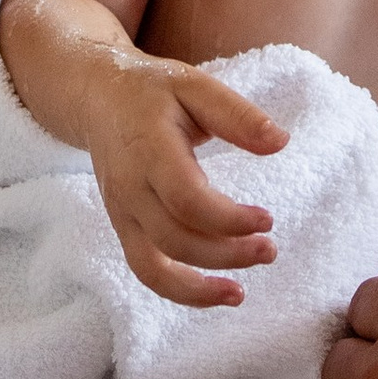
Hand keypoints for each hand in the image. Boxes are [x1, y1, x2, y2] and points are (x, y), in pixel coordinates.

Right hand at [87, 54, 286, 307]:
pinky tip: (216, 292)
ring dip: (199, 289)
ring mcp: (123, 213)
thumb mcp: (195, 86)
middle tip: (269, 249)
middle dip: (226, 254)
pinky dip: (180, 291)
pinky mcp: (124, 228)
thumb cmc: (152, 92)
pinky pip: (147, 271)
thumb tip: (280, 142)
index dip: (228, 219)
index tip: (267, 219)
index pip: (186, 198)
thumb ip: (236, 115)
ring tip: (240, 292)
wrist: (97, 99)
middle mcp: (130, 188)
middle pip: (175, 239)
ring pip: (154, 268)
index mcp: (149, 150)